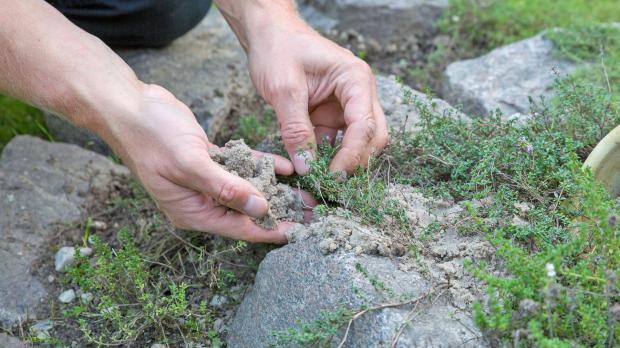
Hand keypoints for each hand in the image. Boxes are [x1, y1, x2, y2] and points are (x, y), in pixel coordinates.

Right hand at [104, 84, 313, 242]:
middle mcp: (201, 200)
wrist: (128, 105)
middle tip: (313, 212)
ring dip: (275, 189)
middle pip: (248, 211)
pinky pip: (241, 167)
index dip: (272, 230)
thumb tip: (261, 209)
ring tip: (307, 192)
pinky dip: (261, 165)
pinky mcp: (209, 160)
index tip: (301, 232)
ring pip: (247, 189)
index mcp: (192, 211)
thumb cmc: (152, 136)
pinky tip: (285, 167)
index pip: (240, 228)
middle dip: (280, 211)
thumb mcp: (190, 163)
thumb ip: (226, 188)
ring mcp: (205, 181)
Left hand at [246, 18, 388, 174]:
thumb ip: (295, 129)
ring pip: (359, 143)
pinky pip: (336, 143)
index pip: (365, 124)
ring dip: (343, 163)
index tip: (333, 178)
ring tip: (320, 182)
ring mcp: (347, 106)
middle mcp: (359, 93)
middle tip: (331, 184)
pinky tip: (311, 170)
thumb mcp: (284, 90)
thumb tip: (306, 168)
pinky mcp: (332, 116)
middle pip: (373, 137)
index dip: (352, 155)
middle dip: (355, 162)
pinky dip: (327, 158)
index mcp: (355, 79)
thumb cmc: (278, 51)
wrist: (268, 35)